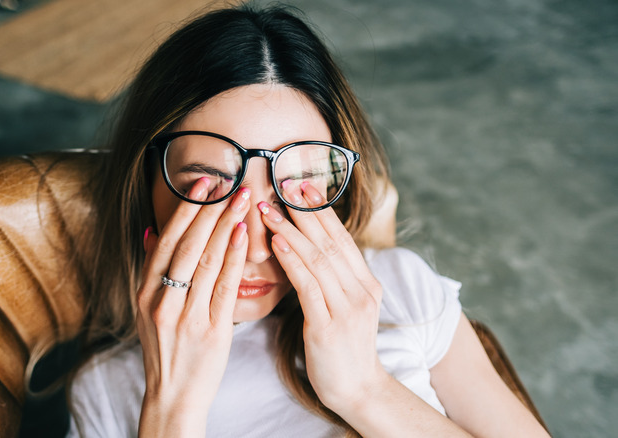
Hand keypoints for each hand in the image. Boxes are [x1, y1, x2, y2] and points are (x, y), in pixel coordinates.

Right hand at [136, 178, 249, 435]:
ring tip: (242, 198)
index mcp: (145, 293)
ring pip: (206, 261)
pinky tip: (242, 234)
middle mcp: (162, 301)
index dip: (184, 210)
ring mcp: (186, 316)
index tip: (202, 183)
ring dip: (225, 225)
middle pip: (186, 245)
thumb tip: (150, 231)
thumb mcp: (146, 309)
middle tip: (228, 182)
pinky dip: (233, 257)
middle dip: (208, 209)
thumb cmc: (165, 348)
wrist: (174, 395)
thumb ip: (150, 270)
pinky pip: (223, 287)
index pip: (165, 241)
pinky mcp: (211, 330)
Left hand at [258, 182, 387, 414]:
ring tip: (269, 209)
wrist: (357, 390)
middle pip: (331, 241)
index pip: (342, 238)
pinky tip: (276, 242)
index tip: (302, 186)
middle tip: (283, 184)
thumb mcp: (344, 307)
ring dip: (291, 230)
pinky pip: (308, 285)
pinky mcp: (329, 326)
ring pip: (318, 259)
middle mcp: (362, 291)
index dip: (322, 211)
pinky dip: (292, 260)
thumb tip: (309, 248)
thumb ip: (333, 279)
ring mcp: (348, 308)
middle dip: (305, 211)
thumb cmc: (342, 348)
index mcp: (367, 284)